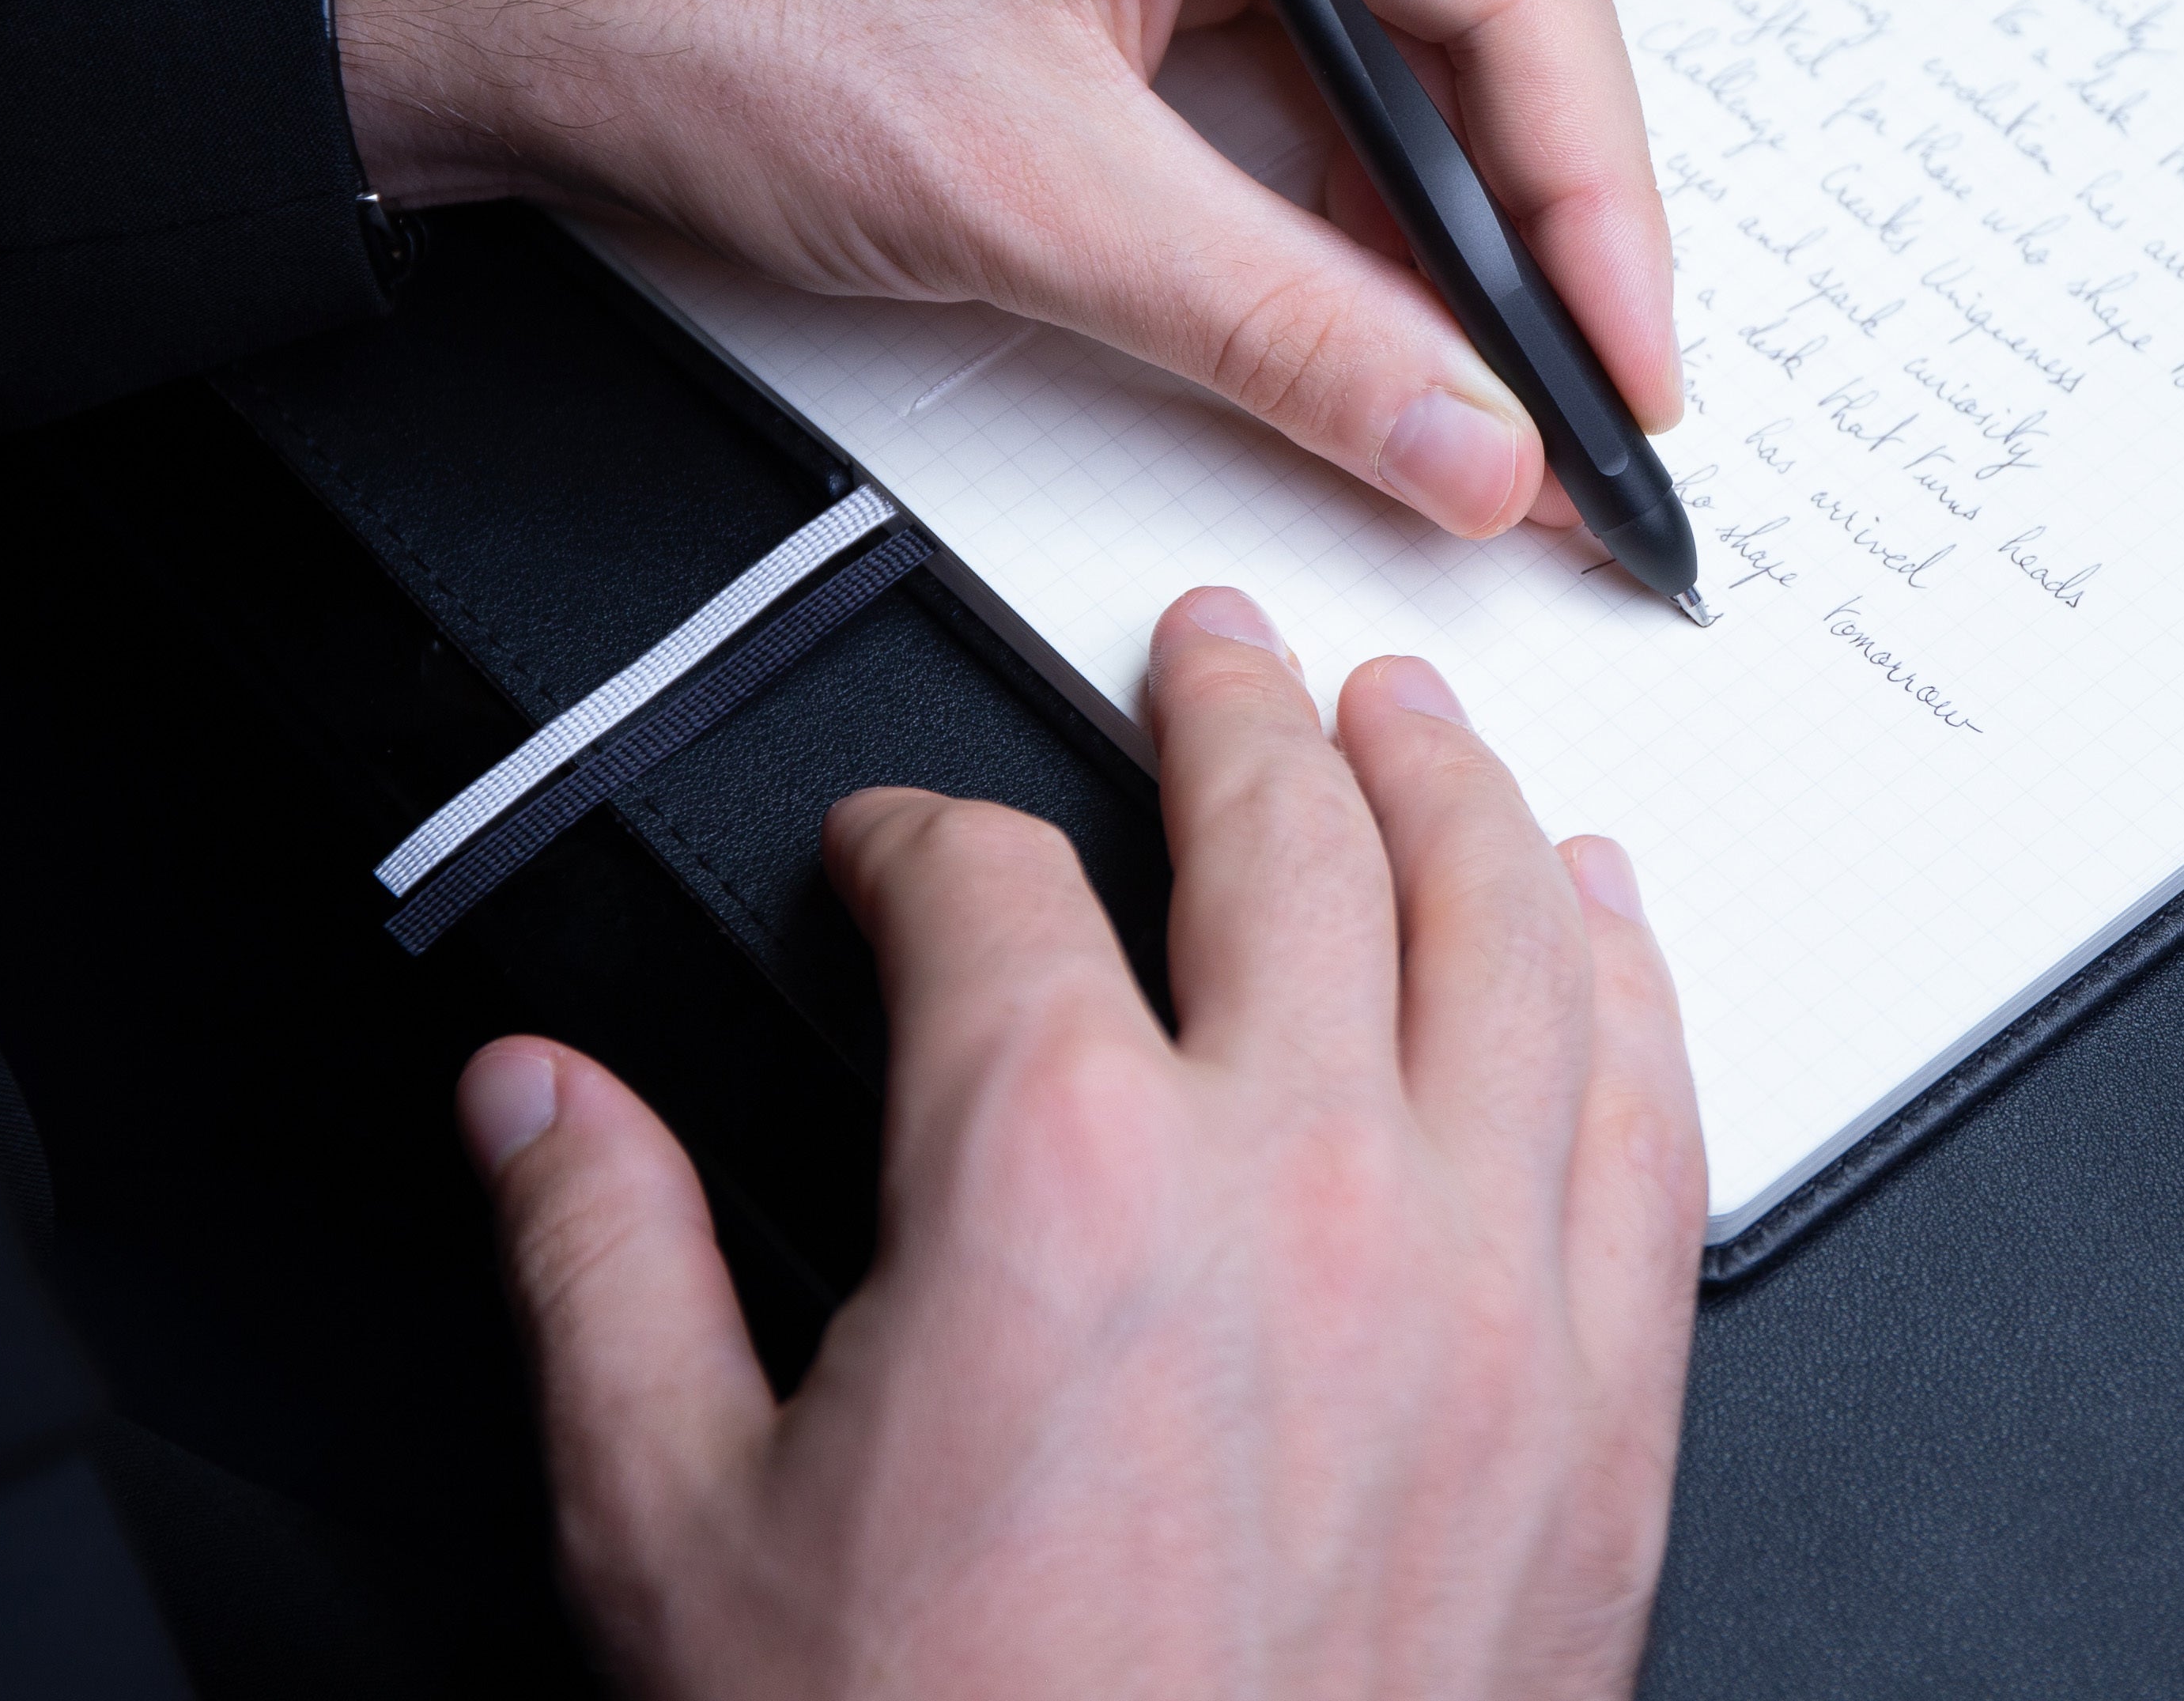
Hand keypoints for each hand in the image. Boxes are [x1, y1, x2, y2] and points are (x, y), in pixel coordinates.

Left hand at [334, 0, 1677, 538]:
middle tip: (1599, 370)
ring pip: (1426, 7)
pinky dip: (1371, 172)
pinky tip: (1391, 288)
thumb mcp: (1024, 190)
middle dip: (1563, 181)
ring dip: (1474, 186)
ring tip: (1512, 357)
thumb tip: (1466, 434)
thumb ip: (1282, 326)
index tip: (1627, 364)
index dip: (1596, 191)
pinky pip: (1320, 37)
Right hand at [457, 586, 1706, 1697]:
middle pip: (1288, 834)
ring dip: (1451, 784)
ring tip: (1409, 715)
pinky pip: (1647, 1108)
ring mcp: (1477, 1281)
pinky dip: (1625, 973)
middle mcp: (1294, 1187)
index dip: (923, 839)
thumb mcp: (675, 1531)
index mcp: (1054, 1179)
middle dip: (1232, 711)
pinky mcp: (1601, 1398)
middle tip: (1215, 652)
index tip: (902, 853)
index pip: (991, 890)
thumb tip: (536, 1100)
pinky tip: (1598, 911)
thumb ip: (605, 1260)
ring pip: (1503, 923)